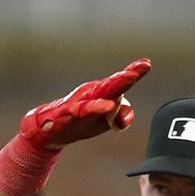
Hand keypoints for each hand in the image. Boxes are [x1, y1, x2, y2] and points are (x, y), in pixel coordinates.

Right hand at [20, 58, 150, 148]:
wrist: (47, 132)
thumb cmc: (78, 123)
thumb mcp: (104, 122)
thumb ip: (120, 116)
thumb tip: (129, 114)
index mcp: (101, 94)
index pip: (120, 84)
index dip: (134, 73)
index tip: (147, 64)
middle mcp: (91, 94)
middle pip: (112, 84)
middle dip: (127, 76)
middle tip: (143, 66)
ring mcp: (79, 103)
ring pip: (99, 94)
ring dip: (115, 85)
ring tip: (130, 77)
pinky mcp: (67, 114)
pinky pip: (82, 110)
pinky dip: (95, 107)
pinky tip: (108, 106)